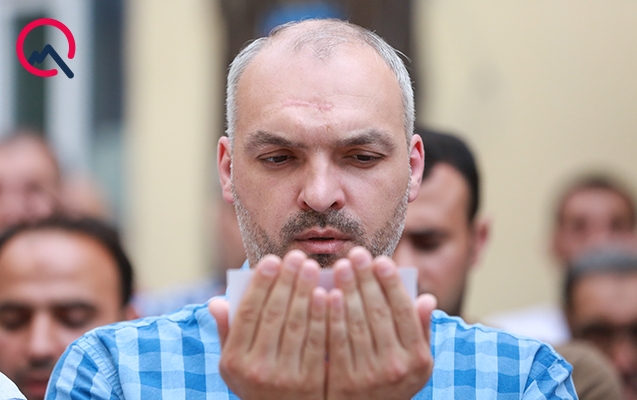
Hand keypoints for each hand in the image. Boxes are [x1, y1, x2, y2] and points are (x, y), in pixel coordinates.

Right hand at [209, 250, 327, 399]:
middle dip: (286, 281)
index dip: (260, 284)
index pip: (248, 313)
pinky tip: (328, 294)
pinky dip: (323, 315)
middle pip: (274, 315)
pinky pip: (318, 341)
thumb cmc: (258, 381)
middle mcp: (258, 369)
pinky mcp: (312, 382)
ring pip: (296, 325)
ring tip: (312, 267)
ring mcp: (285, 377)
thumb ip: (228, 332)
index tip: (271, 259)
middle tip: (297, 256)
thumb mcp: (234, 364)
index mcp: (235, 360)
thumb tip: (217, 301)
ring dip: (305, 291)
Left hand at [325, 247, 435, 399]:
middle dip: (366, 279)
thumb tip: (427, 297)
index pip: (403, 312)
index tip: (381, 259)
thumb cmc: (393, 380)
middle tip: (356, 253)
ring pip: (357, 324)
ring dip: (348, 291)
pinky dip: (332, 316)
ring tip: (341, 266)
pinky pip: (336, 341)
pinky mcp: (343, 381)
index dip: (392, 284)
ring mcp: (369, 375)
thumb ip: (421, 330)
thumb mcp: (417, 362)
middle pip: (378, 313)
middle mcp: (396, 366)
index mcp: (417, 358)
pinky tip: (327, 294)